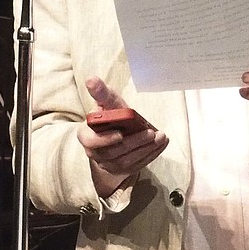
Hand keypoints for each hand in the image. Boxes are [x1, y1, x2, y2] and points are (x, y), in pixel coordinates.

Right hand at [78, 77, 167, 197]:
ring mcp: (108, 165)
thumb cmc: (110, 116)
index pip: (90, 141)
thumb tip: (91, 79)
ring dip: (145, 149)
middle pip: (113, 153)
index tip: (120, 134)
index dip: (105, 140)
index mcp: (86, 136)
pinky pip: (137, 166)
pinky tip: (162, 144)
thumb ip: (101, 93)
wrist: (116, 133)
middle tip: (151, 132)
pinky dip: (151, 155)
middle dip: (134, 143)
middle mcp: (95, 153)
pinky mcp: (122, 171)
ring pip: (126, 161)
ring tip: (161, 137)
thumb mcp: (107, 103)